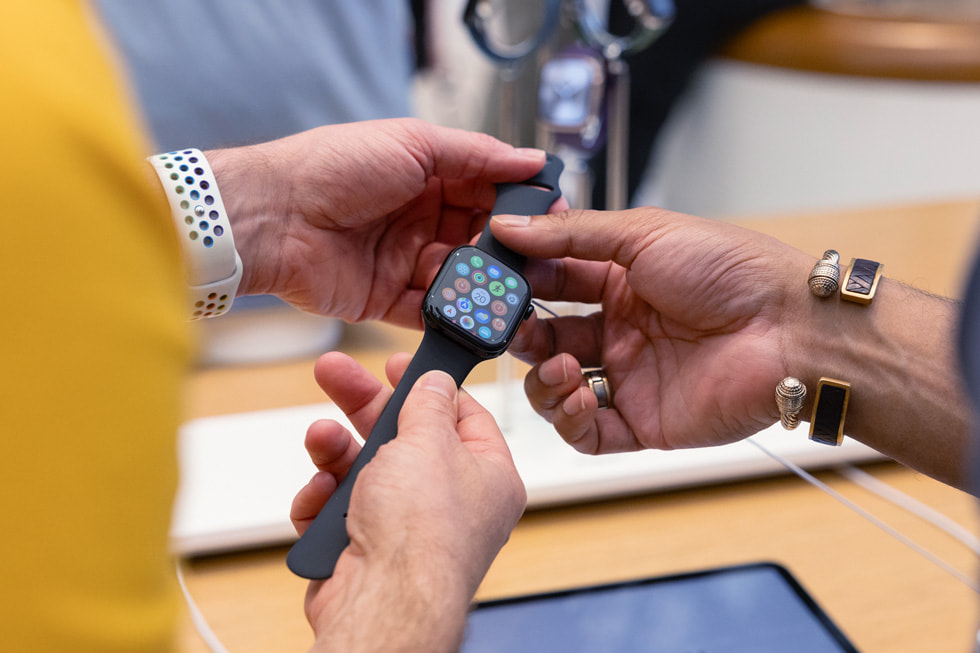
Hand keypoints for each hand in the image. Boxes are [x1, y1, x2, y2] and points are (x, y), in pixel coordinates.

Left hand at [208, 118, 549, 326]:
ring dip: (482, 283)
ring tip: (503, 288)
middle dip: (505, 250)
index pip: (487, 190)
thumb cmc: (333, 167)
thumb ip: (476, 156)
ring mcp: (405, 261)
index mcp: (427, 176)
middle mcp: (419, 219)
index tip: (548, 214)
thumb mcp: (412, 144)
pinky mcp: (388, 300)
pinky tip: (475, 314)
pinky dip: (455, 315)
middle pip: (479, 239)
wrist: (273, 217)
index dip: (517, 203)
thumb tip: (532, 160)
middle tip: (532, 260)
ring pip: (461, 278)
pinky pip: (432, 312)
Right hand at [290, 352, 525, 651]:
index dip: (429, 387)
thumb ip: (427, 404)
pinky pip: (340, 512)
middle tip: (334, 376)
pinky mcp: (367, 552)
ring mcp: (407, 530)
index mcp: (487, 477)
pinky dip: (324, 501)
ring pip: (365, 474)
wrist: (382, 602)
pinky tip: (319, 497)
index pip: (463, 417)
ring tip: (321, 439)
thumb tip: (434, 383)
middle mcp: (451, 505)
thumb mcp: (428, 441)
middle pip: (405, 440)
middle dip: (364, 410)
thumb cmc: (422, 532)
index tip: (397, 365)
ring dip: (337, 454)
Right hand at [492, 207, 814, 452]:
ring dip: (543, 379)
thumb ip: (571, 235)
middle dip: (521, 336)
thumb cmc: (731, 271)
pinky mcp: (643, 423)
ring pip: (558, 389)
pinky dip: (570, 419)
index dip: (520, 284)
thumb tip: (508, 229)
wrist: (789, 330)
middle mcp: (622, 331)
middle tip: (507, 329)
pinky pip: (587, 432)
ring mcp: (630, 379)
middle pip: (547, 340)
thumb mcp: (644, 233)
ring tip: (559, 366)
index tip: (490, 281)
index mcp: (621, 282)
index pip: (552, 283)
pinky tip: (580, 394)